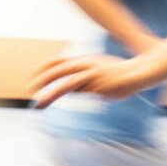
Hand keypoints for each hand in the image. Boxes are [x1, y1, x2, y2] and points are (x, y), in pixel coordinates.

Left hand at [30, 55, 155, 108]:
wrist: (137, 73)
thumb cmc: (119, 73)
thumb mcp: (98, 70)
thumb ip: (84, 78)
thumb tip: (72, 90)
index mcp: (84, 61)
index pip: (58, 62)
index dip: (43, 69)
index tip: (32, 78)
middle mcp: (85, 65)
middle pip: (58, 71)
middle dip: (42, 81)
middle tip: (29, 90)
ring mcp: (91, 76)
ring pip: (66, 84)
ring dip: (50, 95)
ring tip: (38, 105)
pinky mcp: (98, 87)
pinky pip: (80, 93)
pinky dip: (69, 97)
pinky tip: (60, 103)